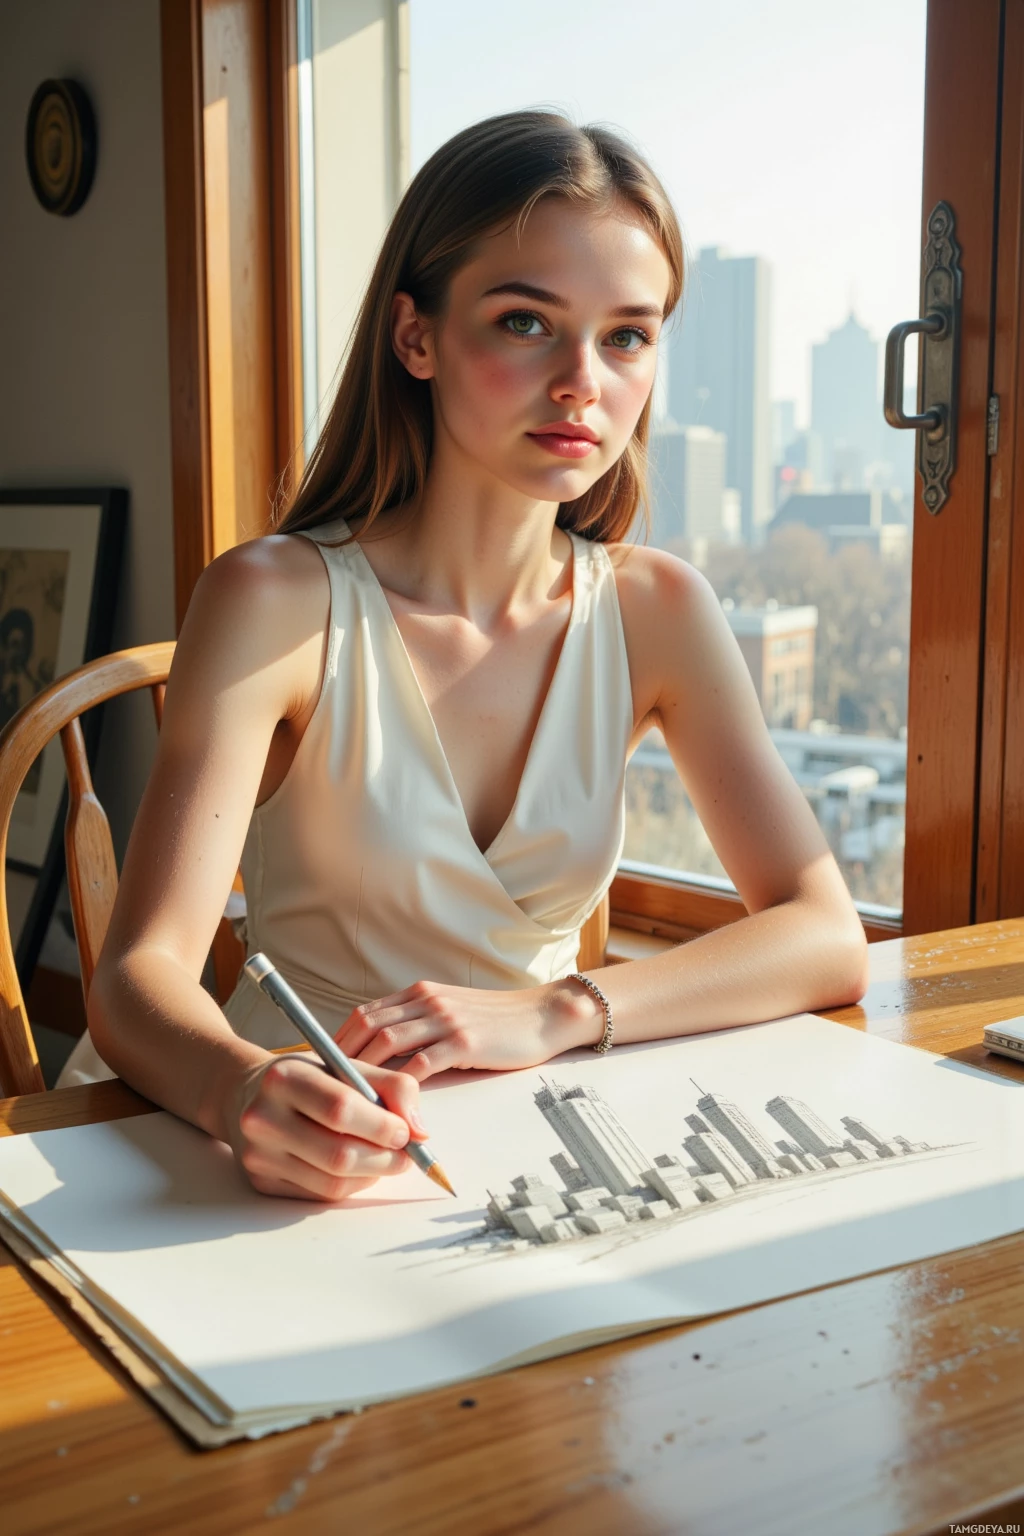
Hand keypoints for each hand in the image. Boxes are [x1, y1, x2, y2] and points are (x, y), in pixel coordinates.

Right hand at [229, 1053, 427, 1201]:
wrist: (245, 1093)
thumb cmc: (306, 1078)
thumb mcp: (345, 1065)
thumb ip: (392, 1087)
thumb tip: (420, 1131)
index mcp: (284, 1078)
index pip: (341, 1109)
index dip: (381, 1126)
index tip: (406, 1131)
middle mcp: (263, 1117)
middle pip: (338, 1155)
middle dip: (384, 1158)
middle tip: (406, 1153)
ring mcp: (258, 1154)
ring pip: (332, 1183)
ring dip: (371, 1175)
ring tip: (385, 1158)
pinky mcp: (261, 1182)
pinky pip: (319, 1196)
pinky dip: (350, 1185)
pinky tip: (357, 1167)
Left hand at [334, 977, 602, 1079]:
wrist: (543, 1014)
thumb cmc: (497, 1021)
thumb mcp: (451, 1012)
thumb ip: (419, 1025)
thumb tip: (384, 1054)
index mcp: (420, 993)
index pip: (365, 1013)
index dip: (338, 1040)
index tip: (322, 1068)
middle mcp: (427, 1001)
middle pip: (368, 1026)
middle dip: (342, 1058)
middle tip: (326, 1090)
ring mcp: (445, 1019)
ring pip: (388, 1043)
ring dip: (365, 1073)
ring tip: (350, 1101)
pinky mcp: (464, 1042)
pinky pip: (421, 1064)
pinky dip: (401, 1086)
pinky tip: (391, 1105)